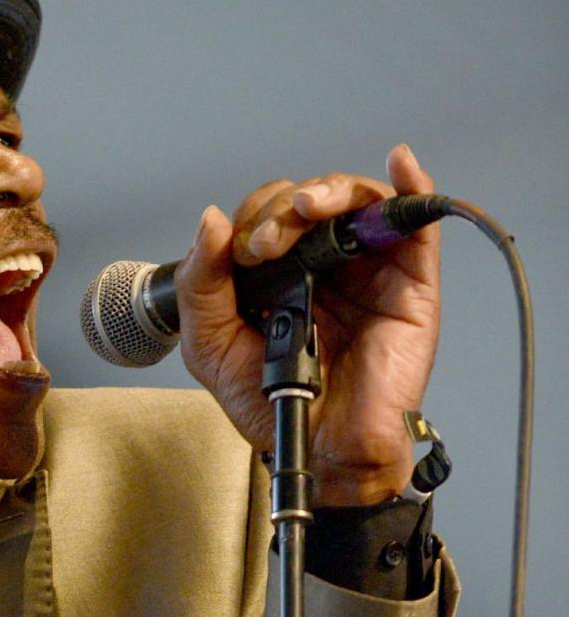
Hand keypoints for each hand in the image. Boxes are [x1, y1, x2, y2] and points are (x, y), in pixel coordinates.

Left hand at [174, 145, 441, 504]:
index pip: (267, 216)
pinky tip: (398, 165)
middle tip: (264, 246)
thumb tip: (210, 220)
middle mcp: (324, 265)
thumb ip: (201, 287)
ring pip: (355, 199)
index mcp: (278, 274)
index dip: (251, 219)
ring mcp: (369, 269)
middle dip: (279, 208)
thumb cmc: (270, 407)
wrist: (320, 451)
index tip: (240, 254)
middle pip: (309, 199)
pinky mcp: (410, 283)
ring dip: (327, 190)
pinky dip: (410, 184)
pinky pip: (416, 223)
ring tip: (304, 210)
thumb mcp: (211, 346)